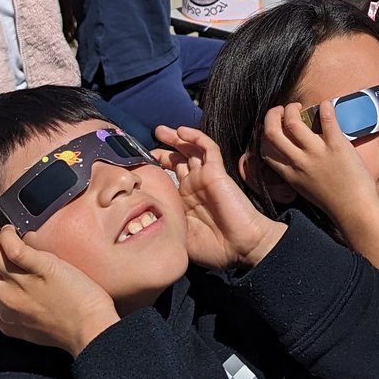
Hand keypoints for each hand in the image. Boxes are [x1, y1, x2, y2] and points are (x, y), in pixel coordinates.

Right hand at [0, 220, 119, 354]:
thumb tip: (1, 294)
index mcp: (2, 314)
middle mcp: (6, 298)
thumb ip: (8, 313)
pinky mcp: (41, 268)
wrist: (91, 332)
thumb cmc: (65, 331)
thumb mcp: (24, 330)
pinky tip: (10, 230)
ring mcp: (22, 283)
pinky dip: (6, 234)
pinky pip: (12, 246)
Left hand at [153, 125, 284, 270]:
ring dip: (177, 138)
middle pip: (177, 160)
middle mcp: (193, 186)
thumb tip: (144, 214)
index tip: (136, 164)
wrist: (241, 248)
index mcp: (184, 201)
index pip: (167, 177)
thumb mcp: (180, 236)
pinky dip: (196, 138)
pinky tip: (183, 131)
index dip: (153, 169)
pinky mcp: (217, 172)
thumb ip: (166, 221)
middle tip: (148, 141)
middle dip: (163, 149)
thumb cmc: (214, 248)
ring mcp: (205, 177)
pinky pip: (207, 148)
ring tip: (161, 130)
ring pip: (190, 150)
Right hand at [257, 101, 378, 228]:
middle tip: (282, 109)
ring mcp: (317, 153)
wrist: (355, 210)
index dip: (264, 133)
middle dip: (272, 114)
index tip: (274, 126)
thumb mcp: (304, 187)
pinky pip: (327, 120)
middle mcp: (299, 162)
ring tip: (299, 106)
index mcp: (290, 174)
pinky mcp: (336, 146)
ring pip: (293, 122)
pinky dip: (325, 107)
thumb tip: (292, 154)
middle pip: (271, 132)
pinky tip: (326, 104)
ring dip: (292, 108)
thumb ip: (295, 171)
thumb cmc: (332, 201)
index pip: (265, 150)